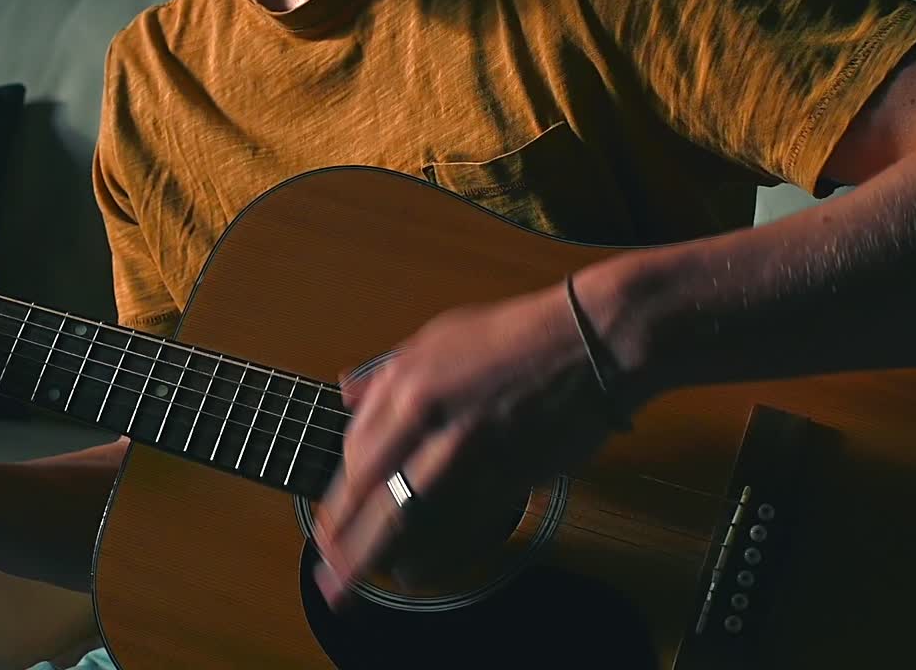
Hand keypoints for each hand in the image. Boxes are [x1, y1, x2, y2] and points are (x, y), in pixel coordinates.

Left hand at [312, 277, 637, 608]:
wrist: (588, 345)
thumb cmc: (515, 336)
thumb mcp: (437, 336)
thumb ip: (388, 373)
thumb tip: (347, 393)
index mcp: (409, 386)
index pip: (357, 454)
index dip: (339, 496)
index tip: (329, 519)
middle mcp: (433, 423)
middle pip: (374, 497)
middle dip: (345, 542)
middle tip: (327, 574)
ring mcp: (472, 456)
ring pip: (414, 520)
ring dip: (380, 557)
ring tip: (358, 580)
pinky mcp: (510, 480)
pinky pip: (461, 529)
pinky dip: (432, 555)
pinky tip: (413, 571)